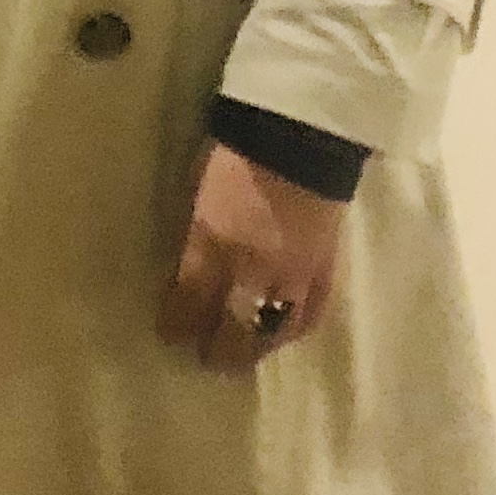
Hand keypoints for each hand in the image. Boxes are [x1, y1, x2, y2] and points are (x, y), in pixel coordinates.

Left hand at [159, 141, 346, 374]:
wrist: (301, 136)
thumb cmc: (234, 154)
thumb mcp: (196, 194)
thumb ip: (193, 237)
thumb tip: (184, 270)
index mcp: (211, 243)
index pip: (190, 303)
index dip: (178, 324)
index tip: (170, 333)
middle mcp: (251, 269)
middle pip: (233, 328)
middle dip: (216, 349)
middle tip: (206, 359)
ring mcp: (293, 275)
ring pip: (273, 331)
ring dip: (254, 349)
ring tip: (241, 357)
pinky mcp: (325, 272)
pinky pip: (310, 316)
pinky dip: (293, 331)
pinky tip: (280, 335)